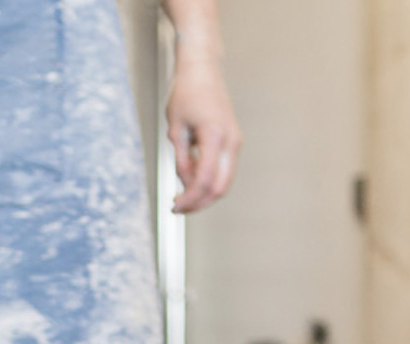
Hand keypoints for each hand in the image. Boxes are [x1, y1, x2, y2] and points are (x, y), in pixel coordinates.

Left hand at [166, 57, 239, 213]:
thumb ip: (181, 159)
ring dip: (204, 193)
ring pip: (224, 181)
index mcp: (214, 135)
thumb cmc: (186, 93)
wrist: (203, 70)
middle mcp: (231, 141)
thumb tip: (185, 185)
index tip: (174, 207)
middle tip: (179, 208)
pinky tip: (190, 181)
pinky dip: (209, 181)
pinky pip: (224, 170)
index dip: (189, 198)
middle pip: (221, 187)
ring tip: (182, 196)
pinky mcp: (233, 142)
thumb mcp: (176, 128)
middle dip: (200, 202)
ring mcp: (235, 142)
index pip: (204, 179)